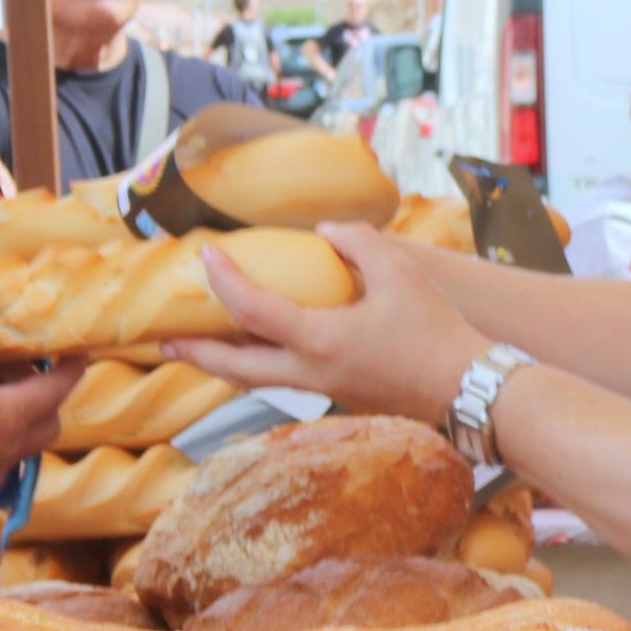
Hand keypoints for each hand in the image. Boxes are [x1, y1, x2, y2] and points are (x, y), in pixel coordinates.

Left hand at [178, 223, 485, 422]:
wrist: (468, 391)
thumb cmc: (436, 330)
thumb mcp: (400, 271)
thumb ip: (356, 241)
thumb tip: (325, 232)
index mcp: (319, 340)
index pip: (251, 310)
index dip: (222, 281)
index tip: (206, 257)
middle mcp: (311, 374)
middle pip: (235, 369)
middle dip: (195, 355)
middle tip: (163, 342)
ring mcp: (324, 392)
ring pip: (257, 382)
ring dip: (224, 365)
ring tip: (199, 349)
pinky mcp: (340, 398)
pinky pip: (284, 382)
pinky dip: (259, 367)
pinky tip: (259, 349)